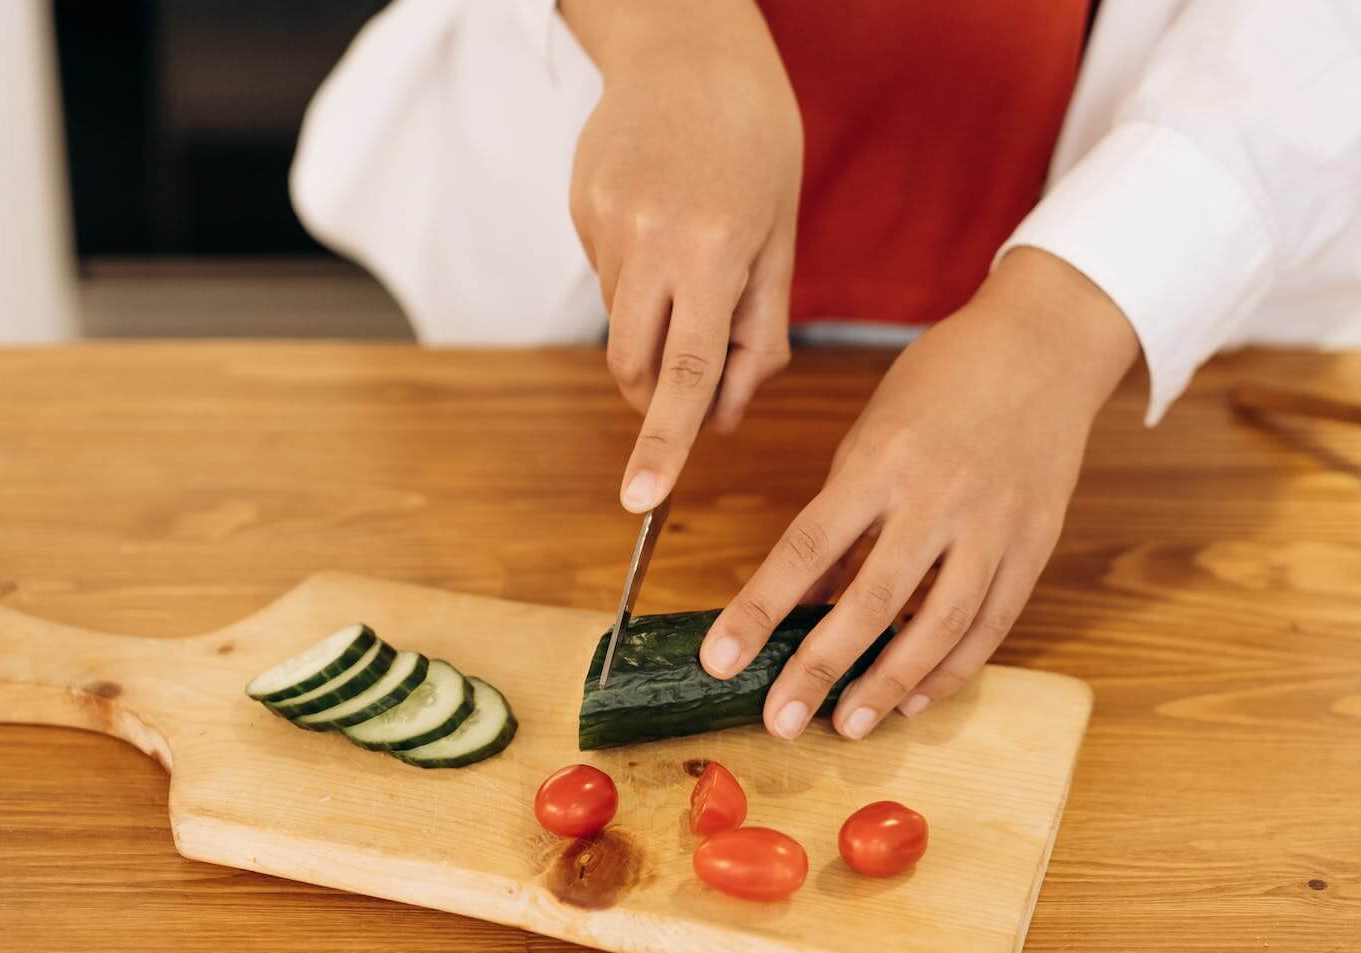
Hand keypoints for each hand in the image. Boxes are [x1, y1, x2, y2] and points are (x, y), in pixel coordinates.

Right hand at [562, 0, 800, 512]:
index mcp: (712, 250)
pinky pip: (608, 280)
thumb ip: (757, 333)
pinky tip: (662, 221)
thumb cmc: (755, 139)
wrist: (686, 44)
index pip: (687, 373)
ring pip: (621, 327)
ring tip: (691, 257)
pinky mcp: (578, 212)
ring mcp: (604, 226)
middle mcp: (649, 241)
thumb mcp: (781, 236)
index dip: (666, 443)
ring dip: (653, 329)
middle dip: (657, 397)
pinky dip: (637, 279)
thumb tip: (728, 418)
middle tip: (692, 383)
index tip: (643, 499)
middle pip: (635, 366)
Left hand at [699, 248, 1140, 738]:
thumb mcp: (872, 434)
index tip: (721, 659)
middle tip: (780, 722)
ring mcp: (993, 526)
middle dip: (819, 669)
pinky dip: (953, 669)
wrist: (1045, 344)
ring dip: (887, 685)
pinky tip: (915, 700)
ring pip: (938, 627)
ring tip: (846, 726)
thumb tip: (811, 601)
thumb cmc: (941, 382)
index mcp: (880, 462)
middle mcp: (937, 498)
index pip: (805, 548)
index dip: (759, 609)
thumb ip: (843, 518)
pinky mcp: (1034, 545)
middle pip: (870, 601)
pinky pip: (992, 624)